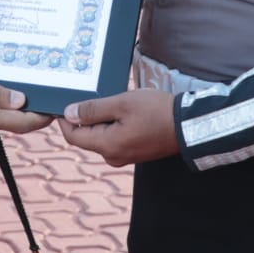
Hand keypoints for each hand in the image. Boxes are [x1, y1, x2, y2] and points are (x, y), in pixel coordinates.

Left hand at [58, 89, 178, 166]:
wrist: (188, 125)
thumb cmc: (156, 111)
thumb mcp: (121, 103)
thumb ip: (92, 109)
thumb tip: (68, 113)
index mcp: (107, 146)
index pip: (73, 136)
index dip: (65, 119)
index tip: (65, 101)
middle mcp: (112, 156)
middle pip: (86, 137)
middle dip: (84, 117)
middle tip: (93, 96)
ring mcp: (124, 157)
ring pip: (100, 137)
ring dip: (100, 120)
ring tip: (112, 101)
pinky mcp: (133, 153)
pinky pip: (113, 139)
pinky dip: (112, 125)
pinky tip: (123, 111)